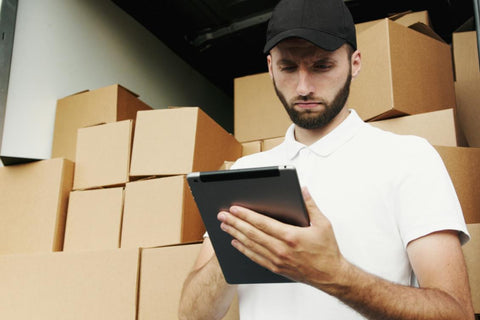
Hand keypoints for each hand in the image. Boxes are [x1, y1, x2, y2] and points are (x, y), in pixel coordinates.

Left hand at [217, 187, 347, 286]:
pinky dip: (243, 249)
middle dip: (235, 223)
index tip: (234, 209)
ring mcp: (277, 260)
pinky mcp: (276, 268)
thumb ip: (310, 206)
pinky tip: (236, 243)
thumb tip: (303, 190)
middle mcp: (281, 249)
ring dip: (235, 235)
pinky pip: (255, 257)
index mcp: (291, 236)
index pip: (262, 223)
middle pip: (252, 234)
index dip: (246, 215)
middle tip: (222, 216)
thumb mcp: (323, 224)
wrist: (330, 275)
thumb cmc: (327, 251)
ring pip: (251, 245)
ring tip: (224, 226)